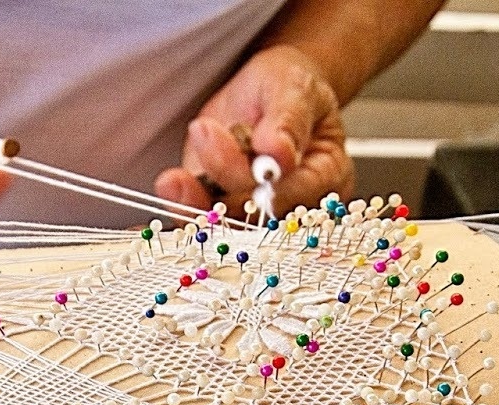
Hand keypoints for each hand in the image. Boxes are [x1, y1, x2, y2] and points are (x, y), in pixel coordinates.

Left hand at [155, 45, 354, 216]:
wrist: (267, 90)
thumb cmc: (289, 87)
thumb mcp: (294, 86)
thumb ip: (288, 120)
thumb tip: (279, 155)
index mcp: (327, 176)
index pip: (289, 190)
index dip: (252, 173)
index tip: (220, 136)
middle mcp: (293, 202)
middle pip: (255, 213)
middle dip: (221, 179)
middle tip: (201, 134)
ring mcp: (254, 210)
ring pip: (224, 224)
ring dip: (194, 202)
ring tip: (173, 181)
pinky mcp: (222, 207)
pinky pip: (201, 220)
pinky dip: (182, 206)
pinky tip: (171, 191)